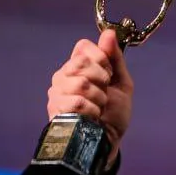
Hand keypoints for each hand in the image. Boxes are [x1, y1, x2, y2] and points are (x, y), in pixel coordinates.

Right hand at [46, 28, 133, 169]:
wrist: (108, 141)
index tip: (108, 75)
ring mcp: (57, 93)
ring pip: (80, 83)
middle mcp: (63, 76)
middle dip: (101, 79)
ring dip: (98, 98)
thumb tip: (109, 33)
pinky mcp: (55, 110)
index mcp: (77, 67)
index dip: (101, 59)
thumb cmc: (114, 114)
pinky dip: (92, 110)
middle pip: (81, 62)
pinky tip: (92, 117)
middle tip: (104, 93)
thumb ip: (115, 58)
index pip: (83, 47)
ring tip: (98, 108)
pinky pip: (77, 102)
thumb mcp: (121, 83)